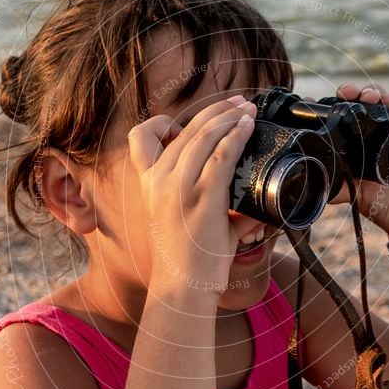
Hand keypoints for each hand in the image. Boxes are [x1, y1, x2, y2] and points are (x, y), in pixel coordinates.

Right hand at [127, 96, 255, 295]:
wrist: (183, 286)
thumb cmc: (186, 256)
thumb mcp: (179, 217)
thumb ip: (200, 196)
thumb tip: (246, 192)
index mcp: (147, 183)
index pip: (140, 137)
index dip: (162, 122)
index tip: (186, 123)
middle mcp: (159, 180)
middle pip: (184, 128)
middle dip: (214, 110)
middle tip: (237, 102)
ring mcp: (180, 187)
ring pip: (205, 135)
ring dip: (229, 116)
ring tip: (246, 109)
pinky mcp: (204, 197)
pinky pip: (223, 154)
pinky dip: (237, 135)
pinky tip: (248, 127)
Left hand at [325, 83, 388, 253]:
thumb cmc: (384, 204)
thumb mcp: (354, 194)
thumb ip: (335, 187)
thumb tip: (311, 183)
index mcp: (355, 142)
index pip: (339, 115)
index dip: (327, 104)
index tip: (314, 100)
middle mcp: (373, 131)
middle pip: (359, 101)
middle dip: (351, 92)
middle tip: (345, 94)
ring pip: (381, 100)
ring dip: (372, 92)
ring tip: (366, 96)